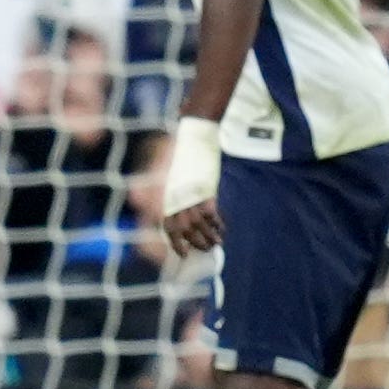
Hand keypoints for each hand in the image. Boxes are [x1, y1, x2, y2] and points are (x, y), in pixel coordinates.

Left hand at [158, 121, 222, 259]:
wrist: (193, 135)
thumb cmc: (180, 153)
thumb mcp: (168, 174)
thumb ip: (167, 195)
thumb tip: (170, 216)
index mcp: (165, 196)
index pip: (168, 227)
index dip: (175, 244)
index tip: (183, 254)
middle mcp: (176, 199)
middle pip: (185, 230)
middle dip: (196, 243)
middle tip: (205, 249)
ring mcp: (191, 195)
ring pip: (199, 226)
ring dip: (209, 237)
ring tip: (217, 242)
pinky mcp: (206, 190)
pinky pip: (212, 214)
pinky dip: (218, 224)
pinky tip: (222, 228)